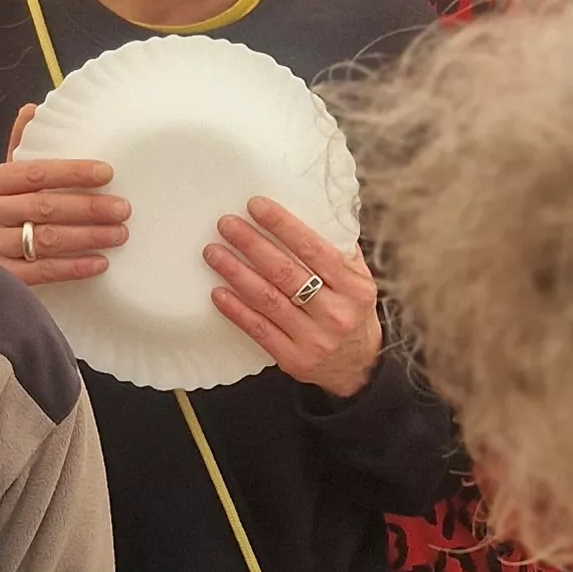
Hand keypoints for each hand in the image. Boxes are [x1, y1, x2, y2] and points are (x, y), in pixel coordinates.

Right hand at [0, 106, 124, 287]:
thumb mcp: (2, 184)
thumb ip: (19, 151)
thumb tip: (33, 108)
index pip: (34, 173)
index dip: (73, 172)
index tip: (107, 173)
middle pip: (44, 206)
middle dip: (89, 207)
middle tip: (123, 208)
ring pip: (48, 239)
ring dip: (89, 236)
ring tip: (119, 234)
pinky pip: (44, 271)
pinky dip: (75, 267)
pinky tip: (100, 263)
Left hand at [207, 199, 384, 397]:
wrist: (359, 365)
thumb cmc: (352, 310)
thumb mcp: (358, 279)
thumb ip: (338, 249)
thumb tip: (310, 209)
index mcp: (353, 286)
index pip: (313, 248)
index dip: (282, 225)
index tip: (256, 206)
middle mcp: (335, 312)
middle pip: (285, 272)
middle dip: (252, 244)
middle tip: (226, 224)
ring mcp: (314, 339)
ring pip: (268, 300)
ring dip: (236, 273)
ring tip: (214, 253)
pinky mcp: (294, 359)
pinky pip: (259, 330)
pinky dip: (236, 310)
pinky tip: (218, 293)